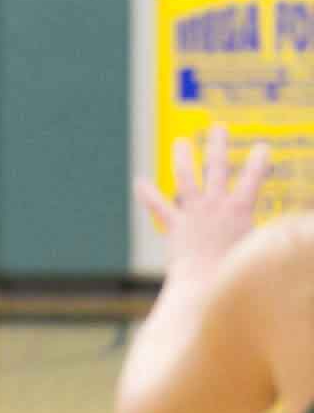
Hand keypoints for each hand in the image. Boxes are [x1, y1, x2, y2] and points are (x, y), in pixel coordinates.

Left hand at [134, 124, 270, 278]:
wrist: (208, 285)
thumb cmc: (237, 273)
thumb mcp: (258, 247)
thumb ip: (262, 233)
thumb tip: (273, 230)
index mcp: (241, 209)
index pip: (254, 177)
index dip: (258, 161)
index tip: (261, 146)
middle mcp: (217, 205)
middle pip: (218, 166)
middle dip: (218, 144)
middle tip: (218, 127)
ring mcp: (194, 213)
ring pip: (186, 177)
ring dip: (183, 157)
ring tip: (181, 140)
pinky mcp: (175, 225)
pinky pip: (159, 205)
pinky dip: (147, 193)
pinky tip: (138, 181)